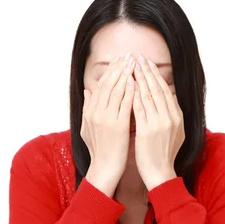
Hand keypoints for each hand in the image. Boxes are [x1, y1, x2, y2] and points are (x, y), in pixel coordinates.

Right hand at [81, 53, 135, 196]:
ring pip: (116, 91)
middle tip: (129, 55)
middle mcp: (96, 112)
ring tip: (134, 62)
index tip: (119, 59)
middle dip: (119, 68)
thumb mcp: (88, 127)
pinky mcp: (117, 126)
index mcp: (90, 111)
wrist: (104, 169)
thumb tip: (88, 91)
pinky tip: (136, 81)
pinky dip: (130, 91)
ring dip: (126, 74)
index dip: (110, 71)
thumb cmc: (100, 150)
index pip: (101, 85)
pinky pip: (125, 104)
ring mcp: (106, 118)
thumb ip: (88, 107)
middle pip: (108, 84)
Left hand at [132, 53, 184, 190]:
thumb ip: (170, 116)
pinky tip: (128, 84)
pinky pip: (140, 108)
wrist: (160, 173)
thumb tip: (167, 100)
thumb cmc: (163, 155)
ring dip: (139, 78)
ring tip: (131, 65)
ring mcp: (160, 123)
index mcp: (177, 117)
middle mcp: (171, 117)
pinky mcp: (148, 130)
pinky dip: (134, 95)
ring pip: (148, 95)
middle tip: (138, 56)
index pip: (166, 90)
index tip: (147, 63)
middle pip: (158, 89)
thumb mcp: (174, 133)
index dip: (156, 75)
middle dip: (147, 71)